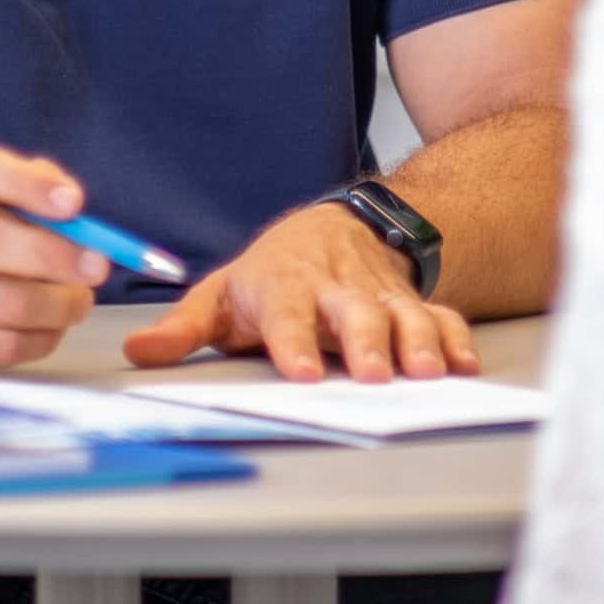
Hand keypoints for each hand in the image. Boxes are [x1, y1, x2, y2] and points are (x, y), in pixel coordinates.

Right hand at [0, 145, 106, 373]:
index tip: (74, 202)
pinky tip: (52, 325)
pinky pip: (3, 346)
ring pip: (5, 303)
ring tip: (80, 301)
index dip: (28, 184)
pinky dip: (43, 338)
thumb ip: (34, 187)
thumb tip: (73, 204)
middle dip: (56, 256)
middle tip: (98, 267)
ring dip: (59, 305)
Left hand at [122, 201, 481, 381]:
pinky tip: (465, 363)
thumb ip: (184, 329)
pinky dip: (455, 337)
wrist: (336, 228)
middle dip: (366, 342)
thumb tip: (138, 352)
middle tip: (372, 374)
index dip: (294, 342)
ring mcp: (378, 295)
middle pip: (354, 314)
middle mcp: (336, 290)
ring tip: (427, 371)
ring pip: (402, 314)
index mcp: (285, 287)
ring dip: (416, 341)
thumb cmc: (274, 272)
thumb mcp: (222, 294)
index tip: (302, 371)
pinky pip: (439, 316)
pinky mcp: (411, 301)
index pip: (287, 314)